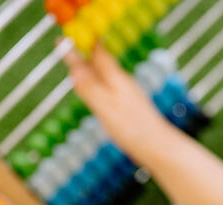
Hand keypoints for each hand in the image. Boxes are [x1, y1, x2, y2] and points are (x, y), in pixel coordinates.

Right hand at [63, 43, 167, 157]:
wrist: (160, 147)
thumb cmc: (132, 128)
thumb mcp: (106, 107)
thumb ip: (90, 89)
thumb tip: (74, 70)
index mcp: (115, 78)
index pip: (95, 54)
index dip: (79, 46)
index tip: (62, 39)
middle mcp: (122, 83)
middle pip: (100, 64)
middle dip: (84, 56)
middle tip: (67, 49)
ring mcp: (128, 94)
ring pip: (105, 77)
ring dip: (91, 71)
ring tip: (78, 67)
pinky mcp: (130, 107)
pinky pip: (110, 90)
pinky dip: (99, 86)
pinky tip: (99, 91)